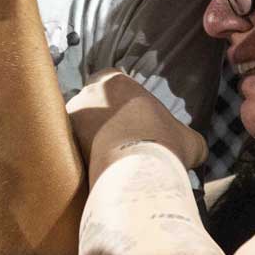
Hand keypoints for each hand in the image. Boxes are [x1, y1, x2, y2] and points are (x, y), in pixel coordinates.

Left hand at [67, 70, 207, 183]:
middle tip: (114, 144)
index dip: (119, 102)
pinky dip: (78, 160)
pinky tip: (93, 174)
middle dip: (98, 121)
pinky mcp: (60, 141)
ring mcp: (70, 116)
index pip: (109, 83)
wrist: (136, 168)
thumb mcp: (188, 139)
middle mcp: (86, 92)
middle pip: (89, 104)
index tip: (128, 121)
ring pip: (75, 127)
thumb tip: (194, 149)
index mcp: (113, 80)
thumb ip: (185, 138)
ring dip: (86, 141)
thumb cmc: (163, 143)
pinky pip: (67, 149)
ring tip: (103, 162)